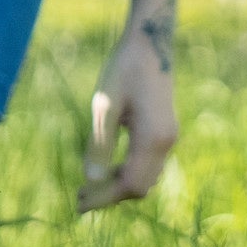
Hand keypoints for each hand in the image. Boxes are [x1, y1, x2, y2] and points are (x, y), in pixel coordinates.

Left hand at [78, 31, 178, 212]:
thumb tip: (91, 180)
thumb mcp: (105, 105)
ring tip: (89, 185)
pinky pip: (149, 164)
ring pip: (146, 178)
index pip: (129, 184)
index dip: (104, 198)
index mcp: (153, 138)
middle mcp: (166, 142)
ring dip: (119, 186)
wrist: (150, 43)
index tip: (78, 204)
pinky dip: (128, 173)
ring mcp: (168, 137)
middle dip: (111, 196)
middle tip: (79, 198)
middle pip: (140, 187)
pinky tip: (107, 167)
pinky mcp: (165, 131)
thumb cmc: (124, 69)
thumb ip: (100, 144)